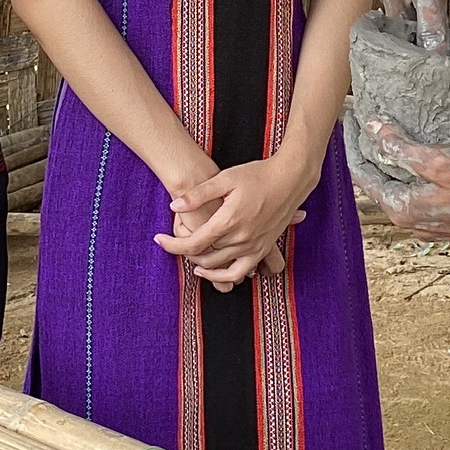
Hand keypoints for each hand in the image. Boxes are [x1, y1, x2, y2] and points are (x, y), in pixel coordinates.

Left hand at [158, 160, 312, 286]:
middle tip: (173, 242)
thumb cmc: (257, 174)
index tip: (158, 240)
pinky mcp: (264, 249)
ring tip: (189, 256)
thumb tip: (174, 206)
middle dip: (184, 252)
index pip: (192, 243)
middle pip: (203, 257)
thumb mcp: (224, 178)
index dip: (172, 245)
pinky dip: (225, 276)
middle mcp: (241, 238)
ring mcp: (254, 246)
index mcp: (228, 221)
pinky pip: (242, 272)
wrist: (290, 179)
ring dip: (201, 265)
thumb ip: (198, 195)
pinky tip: (214, 269)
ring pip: (220, 268)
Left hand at [355, 117, 449, 240]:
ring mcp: (428, 219)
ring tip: (391, 129)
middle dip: (371, 150)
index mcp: (402, 209)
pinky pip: (419, 188)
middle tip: (368, 120)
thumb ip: (401, 148)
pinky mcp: (445, 214)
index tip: (350, 120)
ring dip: (393, 158)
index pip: (362, 174)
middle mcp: (410, 219)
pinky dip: (413, 168)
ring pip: (400, 184)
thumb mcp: (440, 161)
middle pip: (379, 180)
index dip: (354, 143)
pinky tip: (422, 149)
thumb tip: (373, 130)